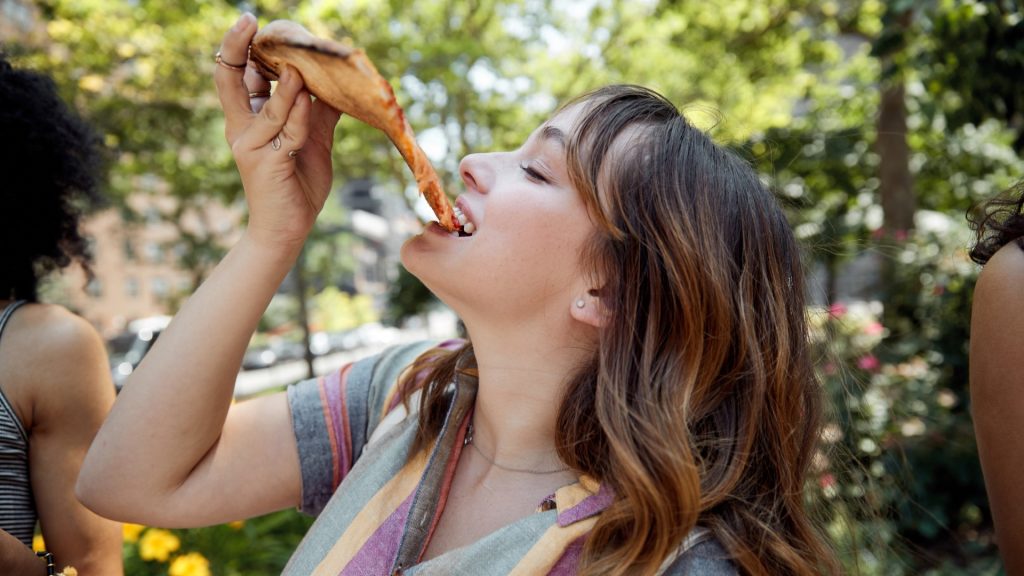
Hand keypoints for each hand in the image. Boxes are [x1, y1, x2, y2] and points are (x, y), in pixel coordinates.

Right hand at [214, 13, 341, 250]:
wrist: (289, 230)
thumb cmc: (297, 184)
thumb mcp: (311, 141)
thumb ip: (317, 112)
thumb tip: (335, 84)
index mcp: (247, 119)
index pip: (233, 75)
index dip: (238, 48)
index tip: (250, 23)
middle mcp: (241, 128)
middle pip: (229, 79)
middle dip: (237, 48)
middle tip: (251, 24)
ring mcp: (250, 146)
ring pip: (269, 105)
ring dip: (287, 84)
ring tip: (300, 65)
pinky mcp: (266, 163)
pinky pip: (286, 132)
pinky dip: (299, 115)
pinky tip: (309, 98)